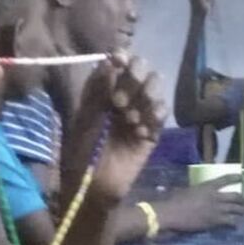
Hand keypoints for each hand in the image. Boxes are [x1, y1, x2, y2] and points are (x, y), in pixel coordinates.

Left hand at [72, 53, 167, 203]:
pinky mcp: (153, 132)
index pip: (120, 62)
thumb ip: (97, 88)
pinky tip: (139, 132)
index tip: (119, 62)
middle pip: (142, 68)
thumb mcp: (84, 117)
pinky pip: (163, 112)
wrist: (93, 187)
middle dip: (133, 79)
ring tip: (130, 120)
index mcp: (104, 90)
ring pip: (156, 86)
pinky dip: (154, 116)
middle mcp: (124, 96)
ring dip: (145, 97)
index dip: (122, 57)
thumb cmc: (81, 153)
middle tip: (118, 102)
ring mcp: (140, 113)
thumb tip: (113, 60)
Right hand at [158, 179, 243, 232]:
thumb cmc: (176, 200)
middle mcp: (216, 197)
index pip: (226, 179)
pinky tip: (234, 225)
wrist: (172, 213)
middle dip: (242, 199)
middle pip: (236, 196)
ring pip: (236, 210)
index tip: (241, 178)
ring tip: (241, 213)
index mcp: (209, 186)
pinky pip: (230, 222)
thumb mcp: (188, 189)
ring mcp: (217, 210)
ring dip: (241, 211)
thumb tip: (198, 189)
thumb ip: (198, 189)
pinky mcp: (215, 221)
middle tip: (243, 201)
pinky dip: (234, 223)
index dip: (236, 177)